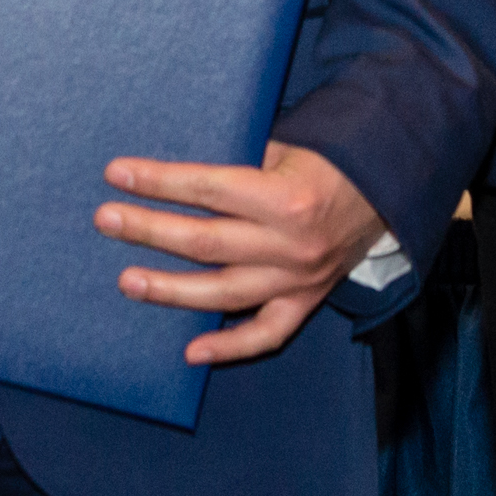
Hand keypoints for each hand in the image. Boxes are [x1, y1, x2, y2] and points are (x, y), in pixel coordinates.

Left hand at [95, 140, 385, 364]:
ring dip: (171, 289)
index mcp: (284, 195)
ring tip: (128, 281)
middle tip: (106, 220)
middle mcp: (289, 243)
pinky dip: (228, 346)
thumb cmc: (328, 158)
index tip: (118, 174)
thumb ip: (241, 164)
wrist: (388, 186)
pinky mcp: (306, 301)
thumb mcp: (287, 145)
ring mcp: (298, 278)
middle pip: (205, 241)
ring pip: (224, 292)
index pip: (207, 187)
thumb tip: (182, 175)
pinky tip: (190, 351)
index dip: (159, 181)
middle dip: (149, 229)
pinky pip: (265, 334)